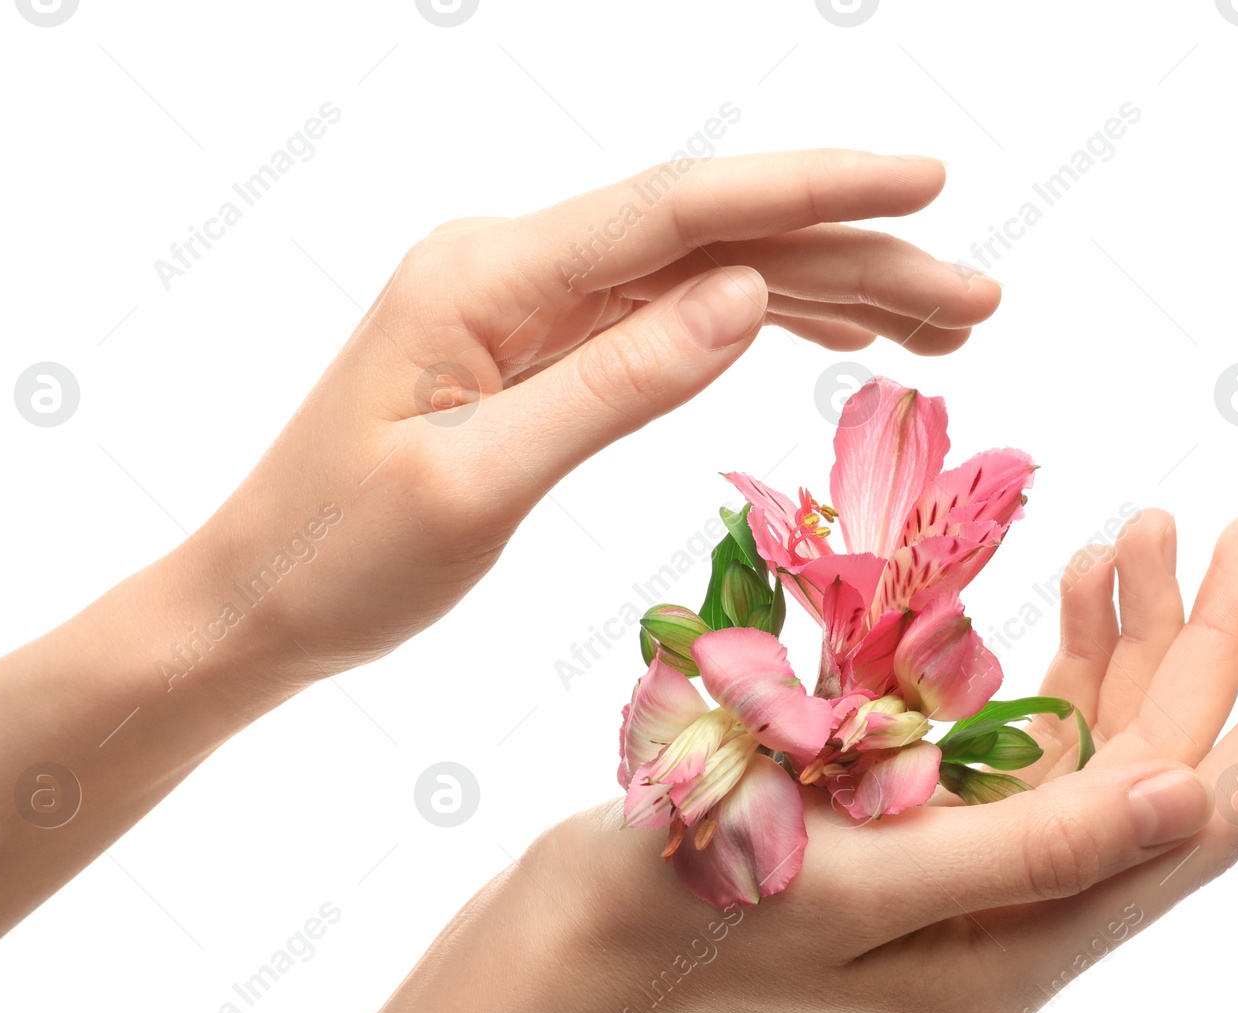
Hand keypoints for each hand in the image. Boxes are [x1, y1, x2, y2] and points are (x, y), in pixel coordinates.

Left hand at [193, 150, 1000, 677]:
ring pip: (699, 276)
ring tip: (939, 326)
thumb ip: (611, 386)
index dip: (809, 194)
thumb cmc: (343, 559)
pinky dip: (751, 325)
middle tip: (980, 299)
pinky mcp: (531, 350)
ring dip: (821, 294)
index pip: (677, 213)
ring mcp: (522, 307)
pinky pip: (661, 318)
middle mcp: (510, 268)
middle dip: (850, 258)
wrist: (257, 599)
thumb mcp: (477, 482)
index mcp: (488, 279)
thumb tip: (741, 297)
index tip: (926, 188)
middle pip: (709, 239)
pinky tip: (824, 337)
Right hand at [557, 510, 1237, 1012]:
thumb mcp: (858, 881)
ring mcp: (956, 866)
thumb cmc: (681, 903)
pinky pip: (1005, 733)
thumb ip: (1028, 847)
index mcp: (1015, 944)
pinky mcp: (903, 824)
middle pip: (1146, 766)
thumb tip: (1195, 793)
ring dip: (1123, 633)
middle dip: (1206, 643)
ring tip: (1159, 526)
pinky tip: (1062, 583)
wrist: (562, 935)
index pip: (1189, 825)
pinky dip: (1038, 653)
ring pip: (1081, 739)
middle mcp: (1006, 913)